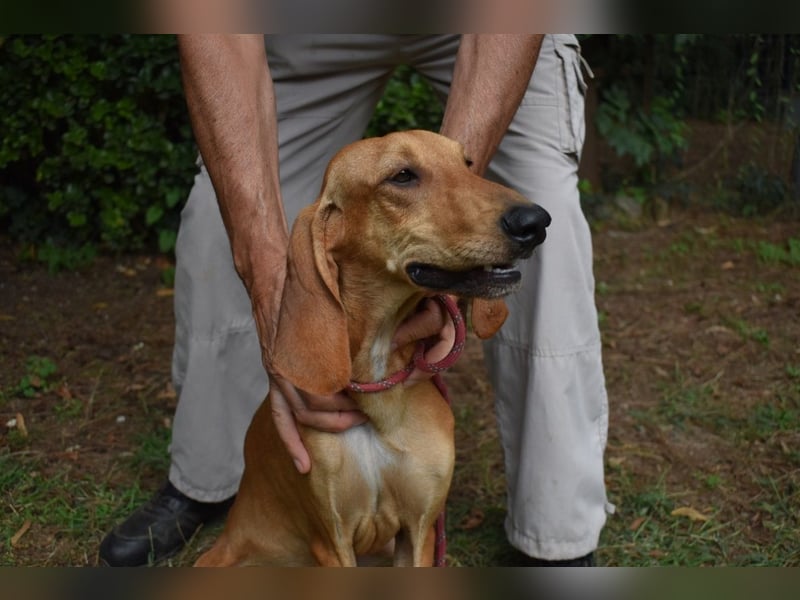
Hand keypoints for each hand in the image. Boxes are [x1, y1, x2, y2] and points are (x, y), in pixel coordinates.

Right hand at [269, 296, 455, 473]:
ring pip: (303, 412)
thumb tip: (415, 318)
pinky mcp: (274, 377)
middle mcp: (296, 362)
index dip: (358, 394)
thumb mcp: (344, 295)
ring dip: (328, 423)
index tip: (380, 394)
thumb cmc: (315, 284)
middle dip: (346, 410)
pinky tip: (305, 465)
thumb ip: (367, 316)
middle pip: (320, 401)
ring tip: (353, 423)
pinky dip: (292, 443)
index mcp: (315, 344)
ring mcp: (281, 372)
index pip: (337, 380)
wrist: (273, 275)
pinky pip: (281, 417)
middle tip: (370, 411)